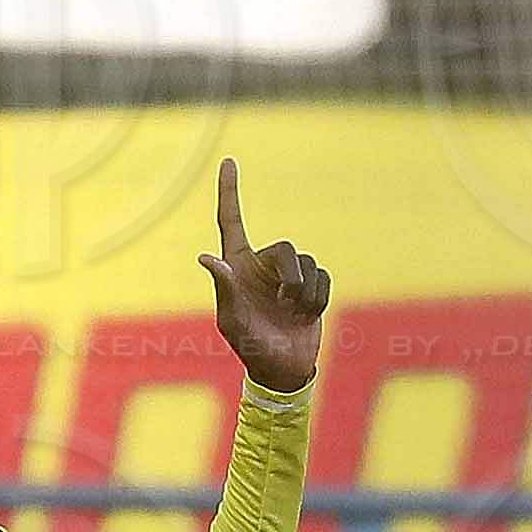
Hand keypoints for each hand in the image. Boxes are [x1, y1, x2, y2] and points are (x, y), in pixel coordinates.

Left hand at [199, 160, 330, 396]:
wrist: (283, 369)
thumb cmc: (251, 347)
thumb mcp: (232, 321)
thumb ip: (225, 288)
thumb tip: (207, 257)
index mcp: (238, 267)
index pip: (231, 221)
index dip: (229, 192)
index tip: (229, 161)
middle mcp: (263, 266)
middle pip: (286, 249)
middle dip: (291, 277)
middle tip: (286, 303)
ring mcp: (288, 277)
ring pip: (309, 264)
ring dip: (305, 294)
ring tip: (294, 315)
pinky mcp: (312, 289)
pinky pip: (324, 278)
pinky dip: (319, 298)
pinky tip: (307, 316)